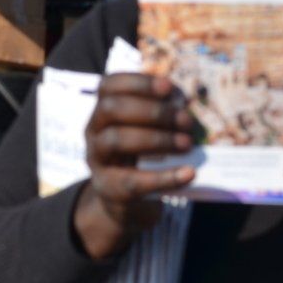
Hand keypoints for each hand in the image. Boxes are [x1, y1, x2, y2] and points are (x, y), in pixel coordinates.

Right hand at [73, 72, 196, 261]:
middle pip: (112, 109)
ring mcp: (97, 160)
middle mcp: (94, 131)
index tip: (168, 87)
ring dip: (157, 139)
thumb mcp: (144, 130)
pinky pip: (133, 181)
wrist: (120, 200)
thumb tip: (183, 105)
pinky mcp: (109, 189)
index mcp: (103, 111)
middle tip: (186, 120)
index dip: (138, 82)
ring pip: (116, 140)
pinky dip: (165, 177)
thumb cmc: (138, 155)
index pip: (108, 86)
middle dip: (152, 111)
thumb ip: (160, 115)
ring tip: (187, 144)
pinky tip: (189, 173)